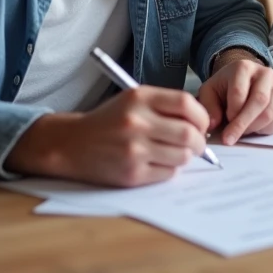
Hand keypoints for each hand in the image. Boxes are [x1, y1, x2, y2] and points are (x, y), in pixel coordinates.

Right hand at [5, 86, 207, 186]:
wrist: (71, 144)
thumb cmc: (108, 121)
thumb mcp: (133, 100)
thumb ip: (165, 106)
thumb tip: (201, 124)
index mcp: (139, 98)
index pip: (186, 104)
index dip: (201, 116)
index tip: (201, 124)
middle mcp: (136, 122)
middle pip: (188, 134)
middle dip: (198, 142)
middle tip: (196, 145)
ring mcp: (133, 150)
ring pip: (182, 156)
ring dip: (185, 157)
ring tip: (175, 153)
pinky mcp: (131, 173)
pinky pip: (167, 174)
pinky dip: (170, 170)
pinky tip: (159, 163)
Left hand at [198, 56, 272, 143]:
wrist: (241, 83)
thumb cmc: (224, 88)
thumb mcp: (209, 93)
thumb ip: (208, 107)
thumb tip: (214, 124)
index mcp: (243, 67)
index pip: (239, 92)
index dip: (231, 113)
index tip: (224, 127)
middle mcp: (265, 73)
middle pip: (260, 100)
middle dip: (245, 123)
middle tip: (232, 138)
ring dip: (257, 128)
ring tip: (244, 132)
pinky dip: (270, 129)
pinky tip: (257, 130)